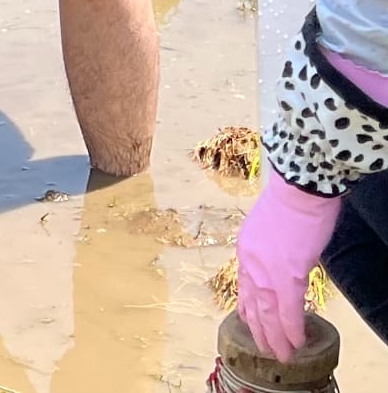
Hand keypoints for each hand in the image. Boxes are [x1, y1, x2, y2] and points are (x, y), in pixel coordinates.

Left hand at [236, 171, 341, 362]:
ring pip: (267, 312)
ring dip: (274, 336)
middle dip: (260, 328)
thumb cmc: (290, 200)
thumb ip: (271, 247)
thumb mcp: (269, 226)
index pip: (245, 285)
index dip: (248, 306)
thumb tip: (284, 259)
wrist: (298, 188)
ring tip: (281, 354)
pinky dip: (291, 328)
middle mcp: (250, 262)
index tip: (249, 321)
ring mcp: (267, 270)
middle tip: (265, 347)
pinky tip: (295, 342)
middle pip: (253, 303)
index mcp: (246, 248)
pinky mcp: (288, 274)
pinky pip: (288, 310)